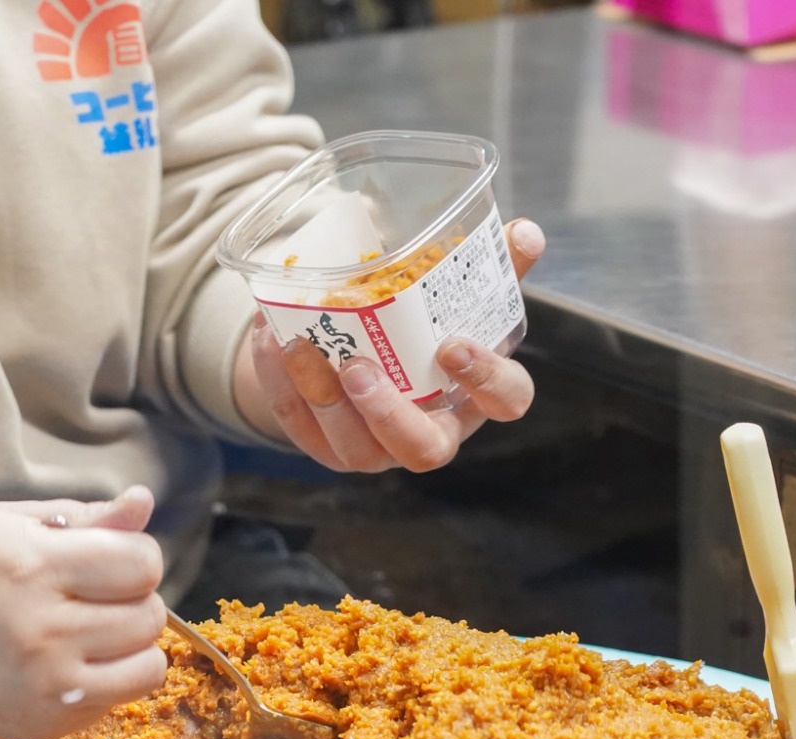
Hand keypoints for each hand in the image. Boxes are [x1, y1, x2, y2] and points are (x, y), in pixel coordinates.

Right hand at [0, 485, 167, 738]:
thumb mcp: (12, 522)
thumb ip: (87, 517)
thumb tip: (144, 502)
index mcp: (33, 567)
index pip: (142, 566)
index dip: (137, 557)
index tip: (112, 560)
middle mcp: (39, 632)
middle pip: (149, 618)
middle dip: (135, 601)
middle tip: (96, 596)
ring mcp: (41, 686)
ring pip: (147, 668)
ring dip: (132, 646)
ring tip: (94, 631)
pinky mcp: (40, 724)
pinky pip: (115, 702)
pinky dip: (104, 680)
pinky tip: (65, 663)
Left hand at [233, 217, 545, 472]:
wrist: (368, 358)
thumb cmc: (425, 331)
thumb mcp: (459, 297)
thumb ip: (493, 265)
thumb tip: (526, 230)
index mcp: (475, 396)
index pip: (506, 401)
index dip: (484, 379)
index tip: (451, 344)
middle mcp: (431, 432)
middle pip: (422, 450)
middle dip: (388, 413)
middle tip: (358, 367)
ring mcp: (378, 450)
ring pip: (352, 446)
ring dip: (320, 396)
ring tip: (296, 344)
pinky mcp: (329, 449)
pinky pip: (302, 429)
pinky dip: (283, 386)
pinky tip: (270, 340)